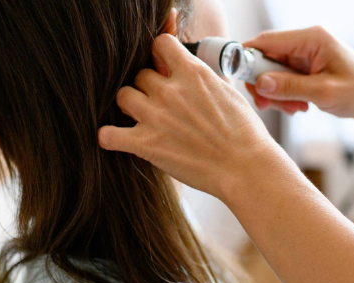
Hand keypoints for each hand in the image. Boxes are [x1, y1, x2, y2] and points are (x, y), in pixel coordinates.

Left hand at [98, 34, 288, 198]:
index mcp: (193, 73)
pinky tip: (121, 139)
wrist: (245, 167)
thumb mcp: (228, 92)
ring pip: (122, 96)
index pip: (160, 43)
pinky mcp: (145, 144)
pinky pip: (107, 135)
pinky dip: (110, 137)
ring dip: (131, 106)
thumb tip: (190, 70)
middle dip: (149, 87)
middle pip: (140, 74)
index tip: (163, 66)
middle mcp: (170, 90)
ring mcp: (155, 116)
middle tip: (162, 104)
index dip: (160, 54)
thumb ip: (203, 78)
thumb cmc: (244, 133)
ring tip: (143, 118)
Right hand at [243, 26, 353, 120]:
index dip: (247, 58)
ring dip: (277, 93)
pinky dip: (286, 94)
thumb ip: (291, 87)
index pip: (267, 41)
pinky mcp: (307, 67)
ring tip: (296, 108)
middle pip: (267, 58)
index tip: (241, 81)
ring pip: (273, 71)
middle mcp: (307, 42)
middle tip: (272, 106)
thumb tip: (260, 84)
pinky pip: (284, 79)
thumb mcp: (325, 92)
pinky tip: (300, 106)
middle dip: (266, 84)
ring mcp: (306, 54)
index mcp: (312, 38)